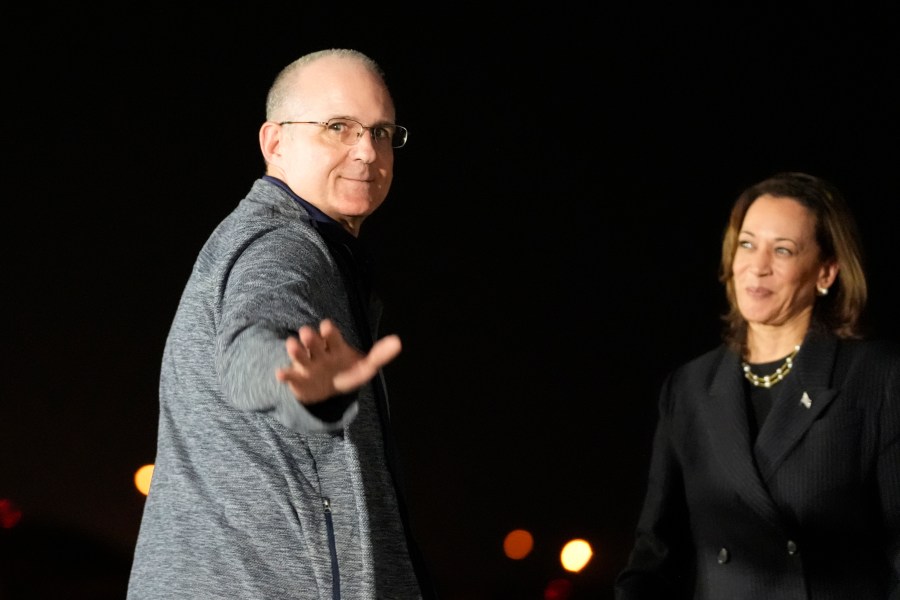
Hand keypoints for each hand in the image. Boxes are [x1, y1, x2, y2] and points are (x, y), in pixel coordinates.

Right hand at [275, 319, 401, 404]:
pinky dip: (284, 375)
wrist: (326, 389)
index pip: (331, 336)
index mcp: (334, 346)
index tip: (326, 326)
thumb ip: (379, 355)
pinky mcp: (297, 379)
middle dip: (311, 338)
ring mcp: (306, 365)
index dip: (329, 332)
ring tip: (291, 345)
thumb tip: (398, 342)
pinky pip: (289, 376)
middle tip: (307, 333)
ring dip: (295, 350)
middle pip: (313, 343)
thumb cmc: (345, 371)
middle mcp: (318, 352)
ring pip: (299, 355)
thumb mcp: (364, 366)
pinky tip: (280, 373)